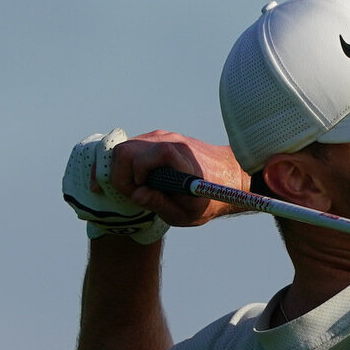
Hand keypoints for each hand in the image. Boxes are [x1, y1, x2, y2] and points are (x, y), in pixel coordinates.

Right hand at [104, 131, 250, 226]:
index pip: (147, 157)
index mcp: (184, 162)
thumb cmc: (208, 199)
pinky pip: (133, 146)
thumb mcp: (187, 213)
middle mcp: (172, 143)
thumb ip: (160, 205)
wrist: (229, 176)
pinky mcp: (159, 137)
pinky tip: (138, 178)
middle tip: (132, 192)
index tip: (139, 192)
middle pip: (126, 150)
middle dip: (120, 174)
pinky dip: (128, 162)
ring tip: (136, 187)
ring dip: (122, 169)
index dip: (135, 174)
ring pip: (126, 147)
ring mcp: (164, 136)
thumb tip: (136, 195)